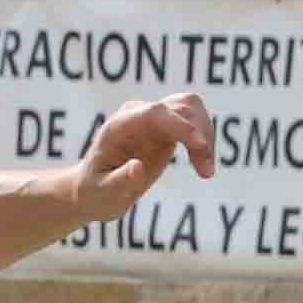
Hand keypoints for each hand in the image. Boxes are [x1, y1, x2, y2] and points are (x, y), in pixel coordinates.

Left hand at [67, 93, 217, 224]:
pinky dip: (204, 140)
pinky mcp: (166, 127)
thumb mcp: (103, 194)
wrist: (95, 189)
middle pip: (180, 108)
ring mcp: (153, 118)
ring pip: (191, 109)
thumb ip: (119, 181)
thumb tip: (138, 167)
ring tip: (206, 171)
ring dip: (207, 136)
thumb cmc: (95, 193)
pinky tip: (203, 164)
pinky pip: (193, 121)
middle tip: (207, 172)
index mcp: (119, 126)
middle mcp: (138, 115)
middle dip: (200, 135)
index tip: (200, 146)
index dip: (181, 125)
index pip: (155, 113)